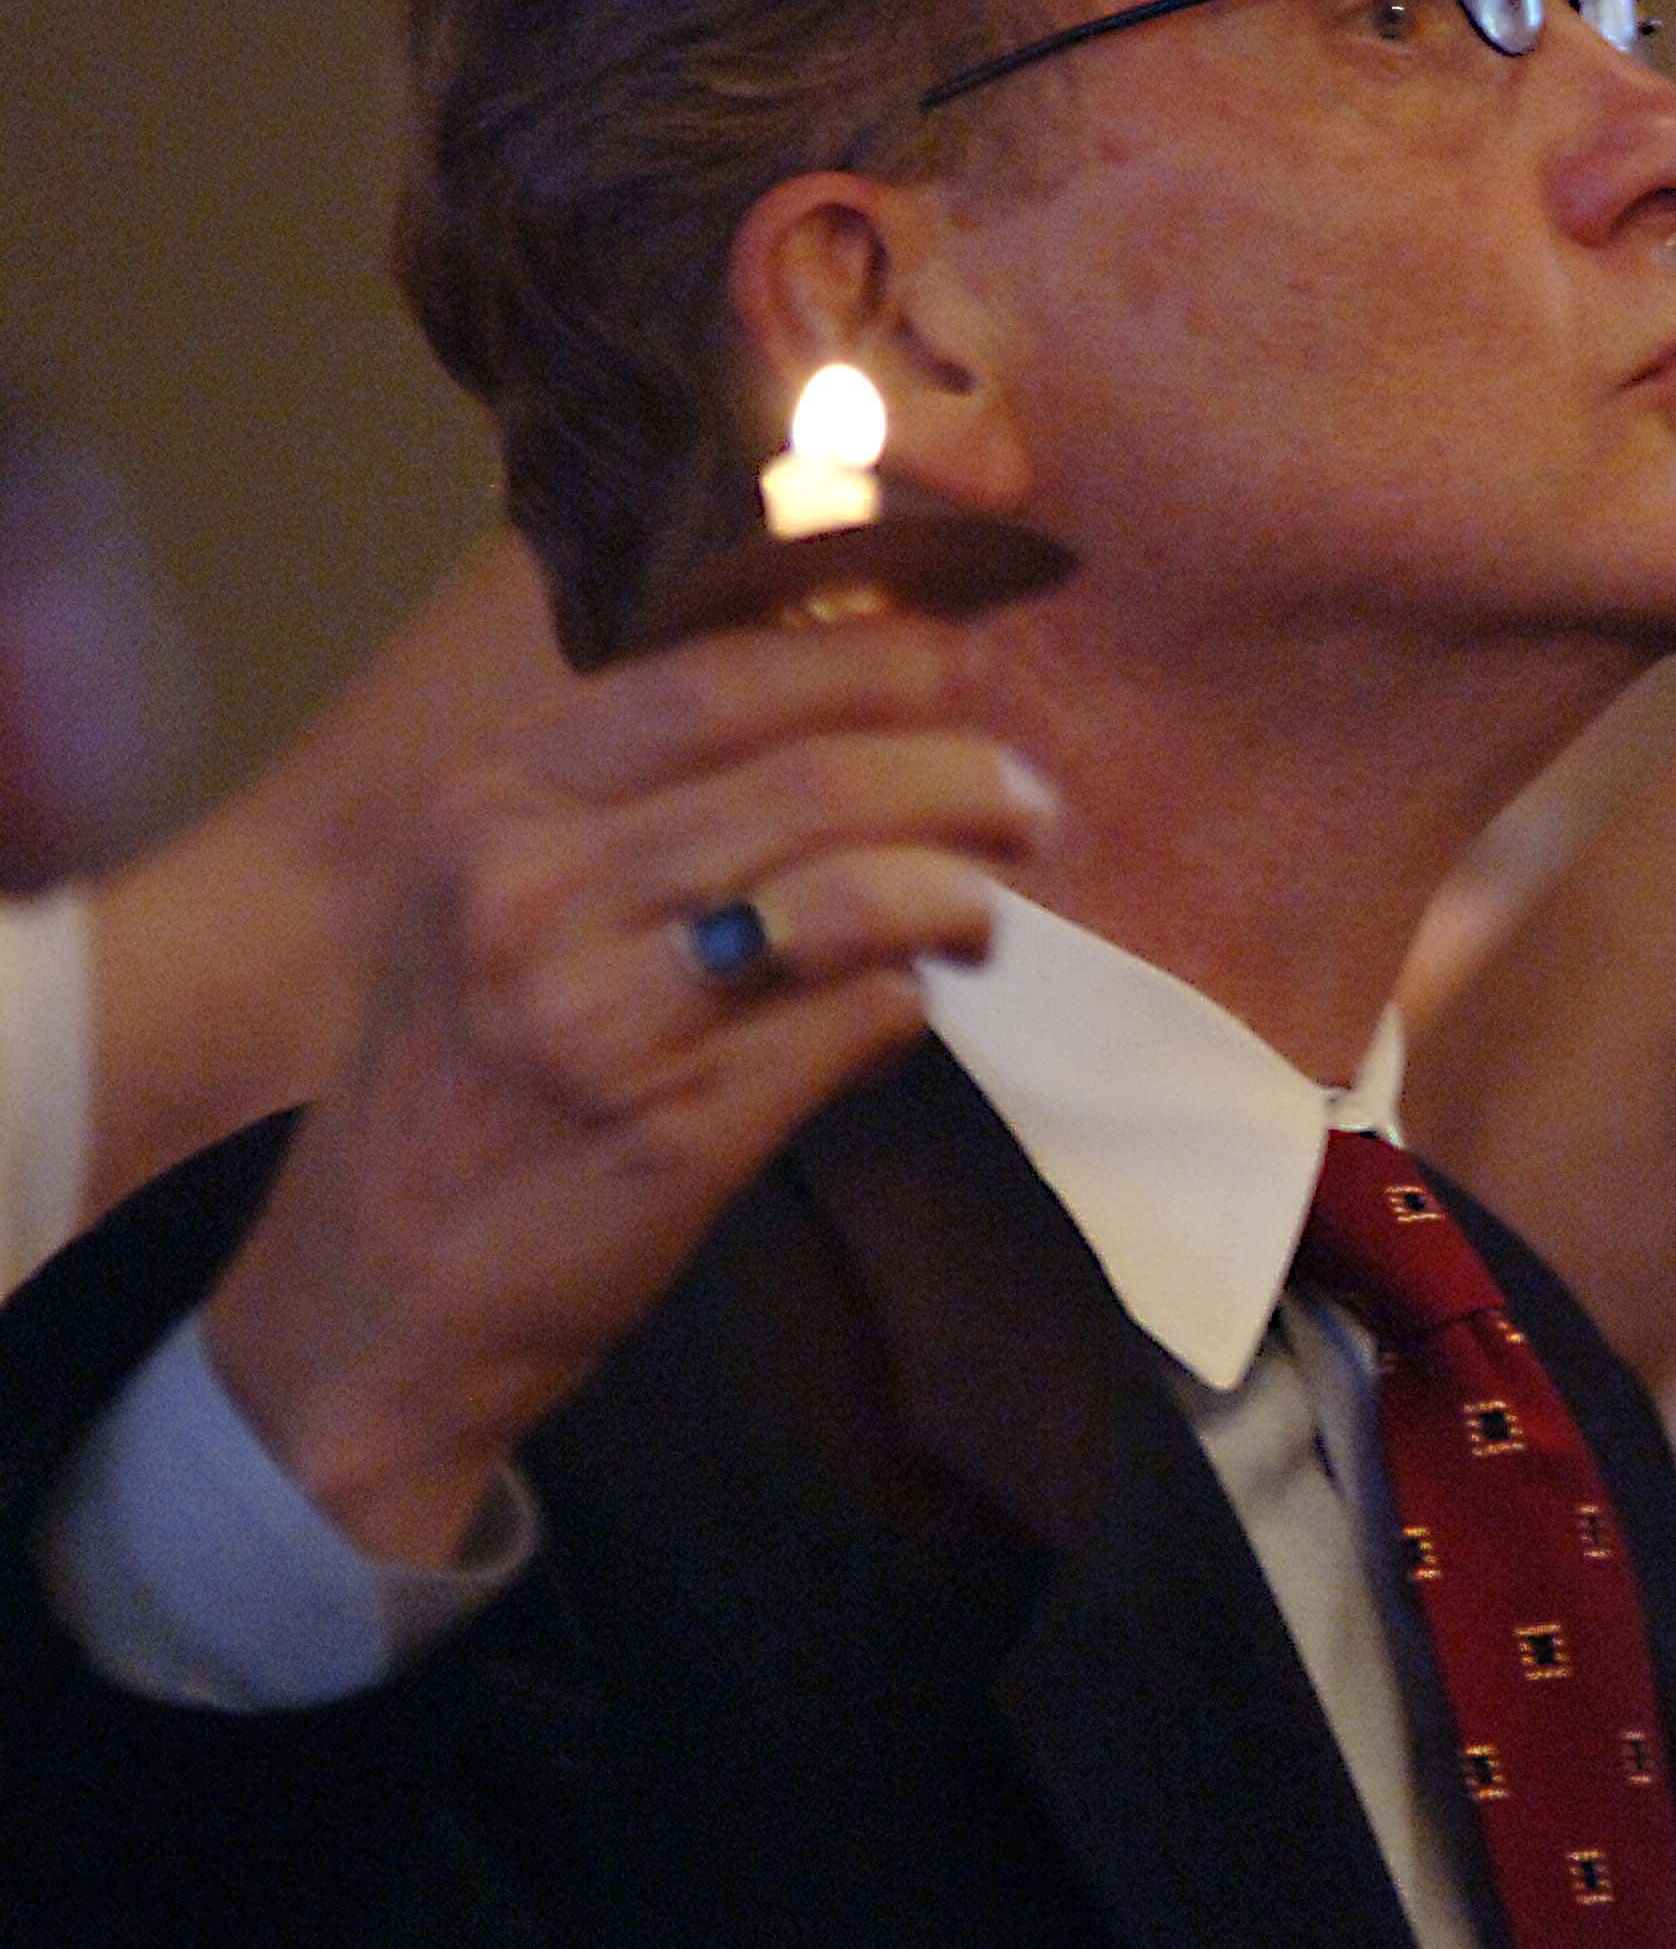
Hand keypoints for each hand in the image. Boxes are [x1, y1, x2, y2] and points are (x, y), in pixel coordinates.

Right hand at [202, 615, 1056, 1566]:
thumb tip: (849, 696)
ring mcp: (597, 1012)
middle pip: (811, 780)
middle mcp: (528, 889)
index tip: (958, 654)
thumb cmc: (465, 1072)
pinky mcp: (674, 1126)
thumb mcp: (493, 892)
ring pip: (853, 894)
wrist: (377, 1294)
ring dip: (957, 889)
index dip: (866, 656)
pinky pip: (858, 1021)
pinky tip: (908, 1009)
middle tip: (1026, 796)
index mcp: (490, 802)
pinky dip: (911, 1003)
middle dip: (955, 775)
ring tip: (984, 908)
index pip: (713, 679)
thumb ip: (632, 793)